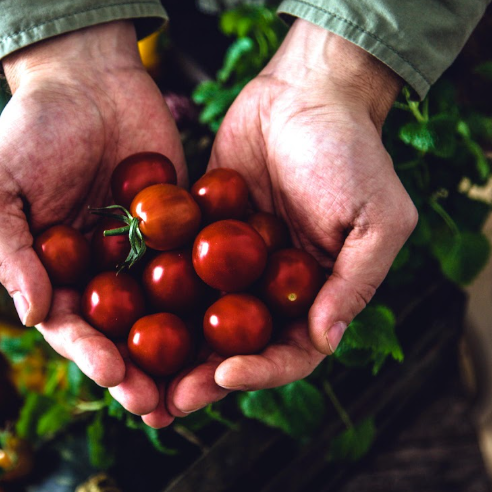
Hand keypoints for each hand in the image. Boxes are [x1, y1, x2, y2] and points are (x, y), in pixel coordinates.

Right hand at [0, 21, 184, 415]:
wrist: (87, 74)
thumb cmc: (29, 128)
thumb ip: (8, 249)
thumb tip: (31, 315)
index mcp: (52, 273)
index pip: (70, 327)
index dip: (90, 354)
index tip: (114, 375)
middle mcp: (99, 274)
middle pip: (120, 334)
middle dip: (139, 373)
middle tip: (163, 404)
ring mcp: (142, 254)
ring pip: (164, 315)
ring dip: (180, 354)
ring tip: (202, 386)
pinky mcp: (181, 229)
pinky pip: (199, 267)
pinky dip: (216, 298)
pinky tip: (239, 325)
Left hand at [151, 20, 417, 425]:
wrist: (307, 88)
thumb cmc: (353, 151)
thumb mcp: (376, 217)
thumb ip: (354, 281)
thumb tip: (326, 340)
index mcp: (318, 296)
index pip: (290, 353)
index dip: (259, 373)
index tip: (223, 376)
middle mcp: (272, 290)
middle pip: (236, 350)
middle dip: (201, 378)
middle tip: (164, 402)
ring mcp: (232, 265)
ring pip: (198, 321)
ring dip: (169, 352)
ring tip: (132, 375)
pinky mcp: (198, 234)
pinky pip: (173, 271)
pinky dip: (147, 295)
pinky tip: (115, 313)